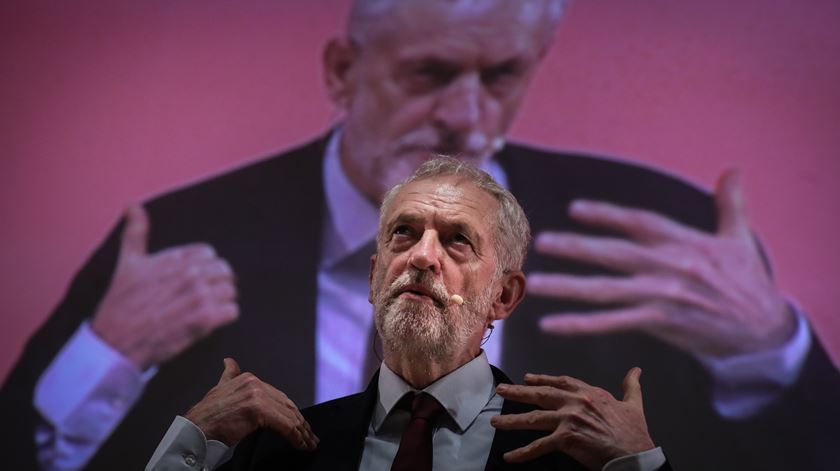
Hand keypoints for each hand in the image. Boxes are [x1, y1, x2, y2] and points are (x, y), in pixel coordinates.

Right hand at [91, 205, 238, 368]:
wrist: (115, 341)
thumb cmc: (121, 303)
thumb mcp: (127, 263)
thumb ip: (136, 233)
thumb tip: (132, 206)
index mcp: (175, 258)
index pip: (209, 254)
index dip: (202, 268)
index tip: (191, 281)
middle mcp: (189, 274)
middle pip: (224, 270)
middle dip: (216, 283)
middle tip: (201, 298)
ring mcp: (197, 296)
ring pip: (231, 291)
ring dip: (221, 301)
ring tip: (203, 311)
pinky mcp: (203, 320)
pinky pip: (232, 311)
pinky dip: (224, 317)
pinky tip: (207, 322)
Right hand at [184, 358, 318, 448]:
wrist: (194, 431)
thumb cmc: (206, 417)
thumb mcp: (219, 390)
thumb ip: (229, 376)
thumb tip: (230, 362)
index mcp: (248, 378)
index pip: (278, 396)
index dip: (292, 412)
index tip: (302, 425)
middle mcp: (254, 383)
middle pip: (287, 405)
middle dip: (301, 423)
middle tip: (311, 437)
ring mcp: (256, 395)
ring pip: (289, 415)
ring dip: (303, 432)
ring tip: (309, 444)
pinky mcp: (258, 410)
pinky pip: (285, 425)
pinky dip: (296, 437)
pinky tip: (301, 445)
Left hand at [492, 368, 653, 469]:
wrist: (634, 454)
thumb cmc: (634, 433)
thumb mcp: (633, 405)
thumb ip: (631, 386)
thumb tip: (636, 370)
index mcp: (589, 393)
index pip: (560, 382)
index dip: (542, 380)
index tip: (527, 378)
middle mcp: (576, 402)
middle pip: (541, 395)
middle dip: (518, 392)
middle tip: (501, 390)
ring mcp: (569, 419)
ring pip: (534, 418)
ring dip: (512, 420)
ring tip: (495, 422)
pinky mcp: (566, 438)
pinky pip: (539, 446)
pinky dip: (523, 452)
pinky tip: (510, 456)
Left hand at [529, 170, 795, 358]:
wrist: (764, 332)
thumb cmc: (747, 282)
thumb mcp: (739, 239)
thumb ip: (729, 204)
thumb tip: (733, 169)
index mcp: (684, 242)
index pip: (640, 222)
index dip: (608, 215)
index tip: (575, 209)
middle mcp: (670, 266)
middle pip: (616, 253)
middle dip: (578, 247)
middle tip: (542, 241)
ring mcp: (664, 296)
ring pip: (608, 290)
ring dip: (569, 287)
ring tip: (536, 283)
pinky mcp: (662, 322)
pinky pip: (613, 323)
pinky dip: (581, 324)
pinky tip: (550, 323)